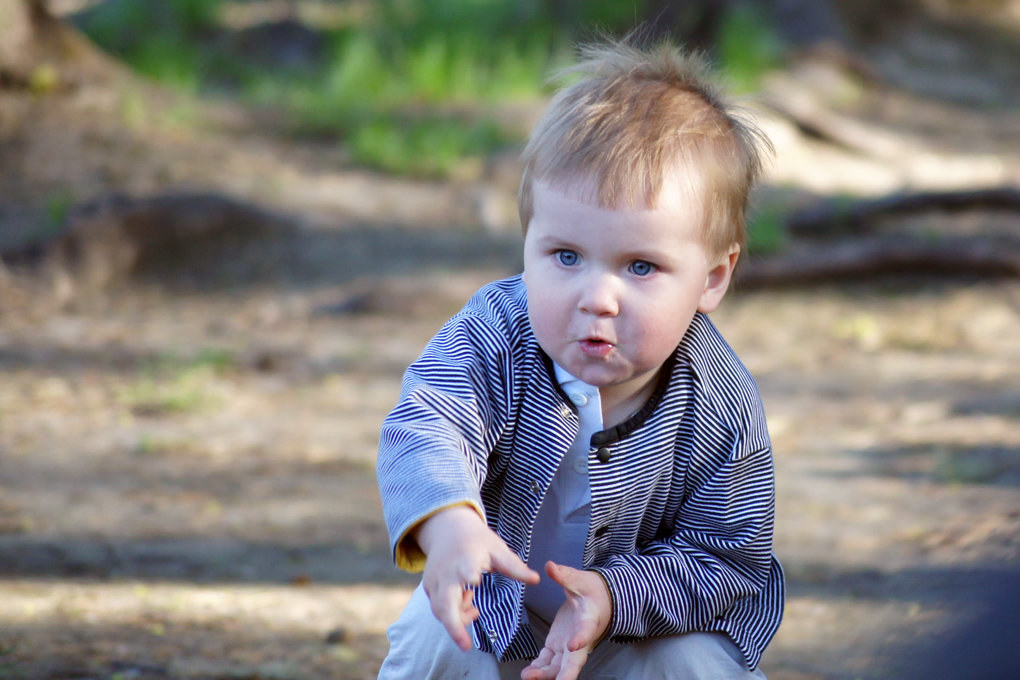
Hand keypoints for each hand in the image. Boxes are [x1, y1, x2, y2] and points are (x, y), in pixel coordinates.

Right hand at [415, 506, 539, 650]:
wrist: (448, 529)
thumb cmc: (477, 540)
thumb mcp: (497, 549)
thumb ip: (514, 567)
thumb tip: (536, 580)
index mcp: (465, 559)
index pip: (465, 569)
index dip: (468, 575)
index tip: (475, 580)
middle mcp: (447, 572)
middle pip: (444, 603)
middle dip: (454, 625)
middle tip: (466, 646)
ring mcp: (435, 580)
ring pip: (441, 610)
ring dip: (458, 618)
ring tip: (475, 609)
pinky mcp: (429, 586)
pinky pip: (439, 607)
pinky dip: (453, 612)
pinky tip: (467, 602)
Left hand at [521, 561, 611, 679]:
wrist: (598, 601)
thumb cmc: (592, 591)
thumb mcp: (580, 580)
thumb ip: (564, 575)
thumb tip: (550, 566)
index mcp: (589, 620)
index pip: (586, 631)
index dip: (580, 639)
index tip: (573, 645)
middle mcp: (580, 639)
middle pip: (575, 660)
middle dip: (565, 673)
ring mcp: (568, 646)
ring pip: (559, 665)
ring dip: (545, 673)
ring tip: (528, 676)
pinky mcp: (558, 646)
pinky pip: (548, 661)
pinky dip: (539, 668)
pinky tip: (527, 674)